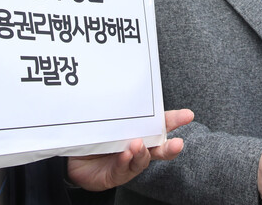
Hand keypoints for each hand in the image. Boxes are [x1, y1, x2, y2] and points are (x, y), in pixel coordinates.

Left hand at [67, 108, 193, 190]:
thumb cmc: (93, 135)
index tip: (188, 115)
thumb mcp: (106, 119)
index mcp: (140, 132)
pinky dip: (124, 161)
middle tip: (178, 144)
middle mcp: (138, 148)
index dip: (174, 120)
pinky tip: (125, 154)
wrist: (73, 158)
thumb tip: (122, 86)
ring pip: (142, 160)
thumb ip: (116, 111)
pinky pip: (122, 169)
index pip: (159, 125)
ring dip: (142, 153)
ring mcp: (128, 163)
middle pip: (159, 148)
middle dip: (170, 147)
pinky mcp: (115, 175)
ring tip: (138, 145)